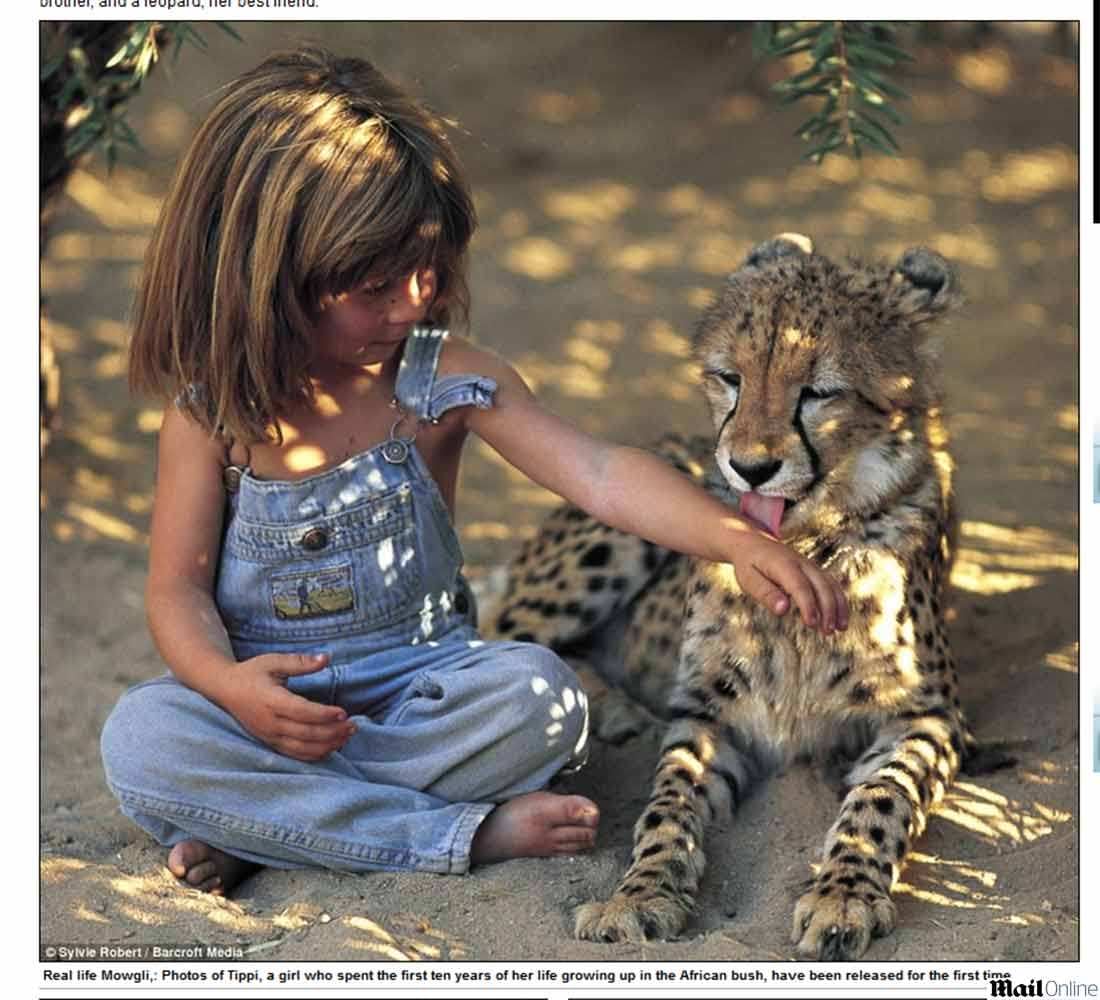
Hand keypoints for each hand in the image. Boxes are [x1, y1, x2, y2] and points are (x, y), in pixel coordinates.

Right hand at [219, 653, 355, 760]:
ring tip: (347, 736)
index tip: (344, 712)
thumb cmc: (252, 673)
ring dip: (327, 745)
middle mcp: (270, 722)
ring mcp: (269, 736)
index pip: (301, 711)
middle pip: (306, 733)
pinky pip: (295, 754)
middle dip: (332, 732)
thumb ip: (300, 662)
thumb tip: (326, 658)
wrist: (225, 690)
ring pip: (302, 748)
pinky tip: (332, 746)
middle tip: (353, 726)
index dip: (324, 714)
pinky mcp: (270, 743)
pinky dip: (315, 754)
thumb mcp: (274, 661)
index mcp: (270, 700)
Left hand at [730, 532, 847, 634]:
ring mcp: (810, 566)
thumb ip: (766, 593)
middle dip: (827, 609)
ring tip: (840, 629)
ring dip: (838, 606)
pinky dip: (839, 601)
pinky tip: (840, 620)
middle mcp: (801, 563)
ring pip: (831, 585)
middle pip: (821, 585)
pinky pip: (831, 585)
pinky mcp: (814, 571)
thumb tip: (783, 610)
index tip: (811, 624)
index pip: (800, 586)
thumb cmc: (748, 565)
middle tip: (826, 632)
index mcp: (783, 565)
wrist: (752, 543)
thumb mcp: (749, 579)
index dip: (808, 605)